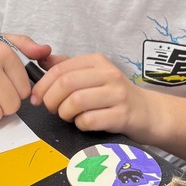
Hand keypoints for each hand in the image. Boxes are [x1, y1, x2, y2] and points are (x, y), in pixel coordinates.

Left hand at [31, 52, 153, 136]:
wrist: (149, 113)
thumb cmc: (115, 96)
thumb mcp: (93, 75)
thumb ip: (68, 67)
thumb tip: (42, 60)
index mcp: (97, 61)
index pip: (60, 68)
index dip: (42, 85)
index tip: (36, 97)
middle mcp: (109, 74)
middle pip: (66, 84)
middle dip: (51, 100)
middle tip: (52, 109)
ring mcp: (117, 95)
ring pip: (75, 102)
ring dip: (64, 113)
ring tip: (68, 116)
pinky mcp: (123, 116)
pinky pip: (89, 120)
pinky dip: (80, 124)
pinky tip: (84, 123)